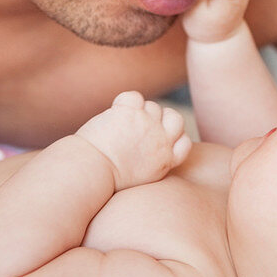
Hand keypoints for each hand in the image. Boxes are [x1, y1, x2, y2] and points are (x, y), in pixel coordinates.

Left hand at [76, 91, 191, 189]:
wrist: (91, 172)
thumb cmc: (109, 179)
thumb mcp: (142, 176)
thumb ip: (153, 160)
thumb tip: (149, 146)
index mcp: (166, 159)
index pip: (185, 141)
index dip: (174, 136)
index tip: (158, 138)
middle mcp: (161, 140)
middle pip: (176, 118)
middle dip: (162, 119)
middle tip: (140, 127)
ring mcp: (147, 124)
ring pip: (153, 106)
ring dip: (139, 112)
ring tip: (121, 126)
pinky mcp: (129, 112)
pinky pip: (134, 97)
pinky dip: (124, 102)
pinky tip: (114, 114)